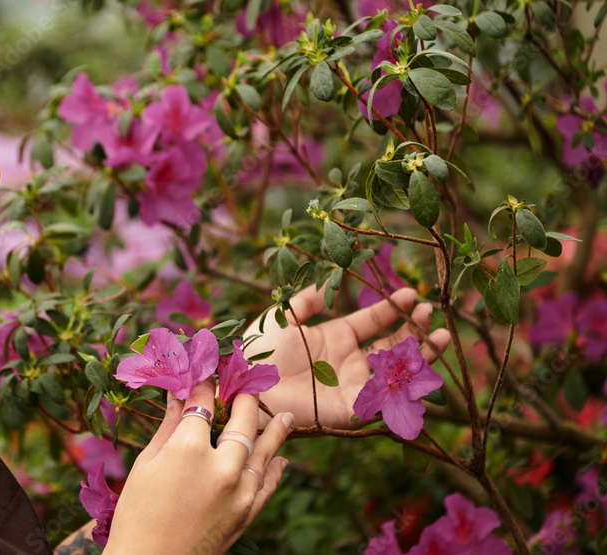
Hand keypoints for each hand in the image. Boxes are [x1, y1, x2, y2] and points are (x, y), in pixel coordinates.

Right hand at [104, 379, 292, 554]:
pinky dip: (276, 470)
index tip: (210, 369)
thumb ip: (168, 426)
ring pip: (264, 450)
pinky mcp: (247, 514)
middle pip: (241, 420)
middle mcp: (221, 466)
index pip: (203, 402)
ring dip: (274, 431)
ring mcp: (239, 491)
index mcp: (189, 448)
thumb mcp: (146, 464)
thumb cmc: (137, 514)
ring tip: (285, 416)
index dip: (206, 383)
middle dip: (244, 398)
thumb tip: (177, 394)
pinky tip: (281, 458)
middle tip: (248, 385)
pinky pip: (268, 485)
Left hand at [245, 286, 450, 429]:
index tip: (409, 294)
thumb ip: (308, 300)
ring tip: (441, 335)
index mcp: (334, 339)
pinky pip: (386, 396)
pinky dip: (406, 382)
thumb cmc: (259, 352)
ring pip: (396, 371)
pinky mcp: (353, 408)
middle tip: (428, 311)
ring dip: (420, 355)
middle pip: (391, 345)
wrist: (248, 384)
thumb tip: (327, 281)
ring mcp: (353, 385)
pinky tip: (421, 363)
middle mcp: (348, 362)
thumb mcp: (284, 316)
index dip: (391, 309)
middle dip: (413, 329)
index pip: (372, 322)